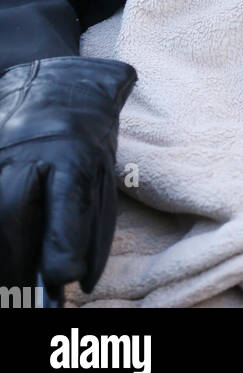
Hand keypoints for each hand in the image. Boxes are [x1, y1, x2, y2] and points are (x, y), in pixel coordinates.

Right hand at [0, 57, 135, 291]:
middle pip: (10, 207)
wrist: (51, 80)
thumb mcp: (102, 172)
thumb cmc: (86, 133)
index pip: (65, 200)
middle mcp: (31, 146)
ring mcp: (0, 147)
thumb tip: (81, 281)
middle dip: (14, 259)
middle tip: (21, 292)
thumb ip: (93, 225)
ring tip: (10, 281)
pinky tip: (6, 248)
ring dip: (2, 249)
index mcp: (74, 149)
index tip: (60, 278)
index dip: (61, 244)